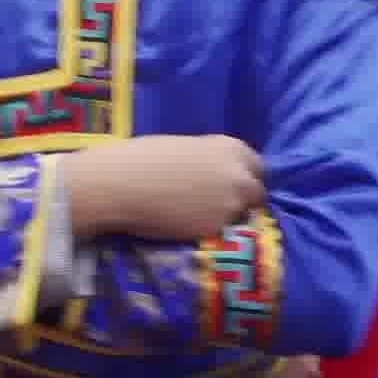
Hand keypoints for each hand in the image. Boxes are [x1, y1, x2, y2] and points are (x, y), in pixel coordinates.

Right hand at [64, 136, 265, 243]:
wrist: (119, 184)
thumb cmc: (141, 157)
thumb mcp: (184, 147)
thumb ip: (209, 159)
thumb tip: (213, 173)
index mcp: (230, 147)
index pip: (257, 166)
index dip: (244, 176)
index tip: (232, 184)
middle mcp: (239, 175)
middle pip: (257, 192)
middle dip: (244, 198)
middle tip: (220, 204)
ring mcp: (232, 204)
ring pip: (241, 214)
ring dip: (228, 215)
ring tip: (199, 215)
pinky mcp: (217, 228)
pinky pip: (221, 230)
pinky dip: (210, 229)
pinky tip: (187, 224)